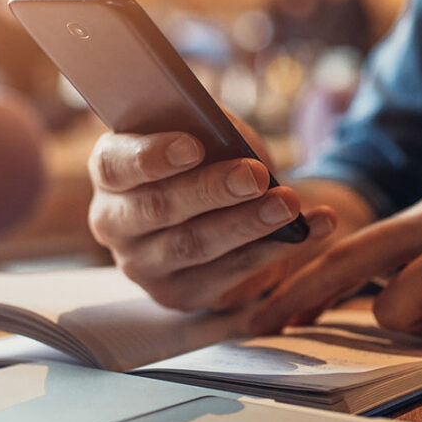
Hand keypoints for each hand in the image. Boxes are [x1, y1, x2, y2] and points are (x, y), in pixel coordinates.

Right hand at [87, 115, 338, 310]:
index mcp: (110, 173)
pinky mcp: (177, 294)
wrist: (219, 208)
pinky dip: (273, 250)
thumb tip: (226, 134)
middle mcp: (114, 222)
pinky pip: (227, 274)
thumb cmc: (206, 157)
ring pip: (194, 245)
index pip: (115, 165)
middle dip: (211, 191)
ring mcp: (142, 265)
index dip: (151, 156)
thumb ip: (206, 127)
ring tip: (288, 204)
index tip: (194, 146)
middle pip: (158, 208)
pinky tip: (310, 227)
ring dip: (247, 224)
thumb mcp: (203, 131)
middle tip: (255, 176)